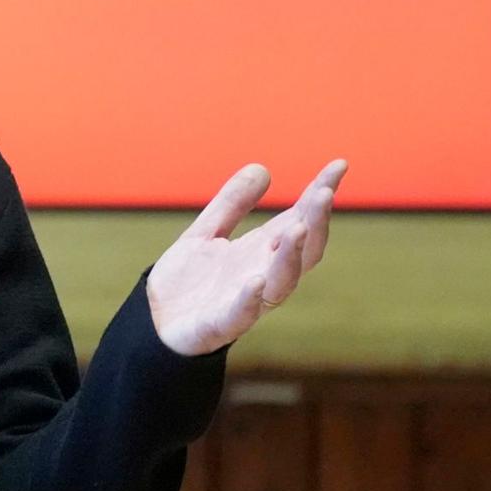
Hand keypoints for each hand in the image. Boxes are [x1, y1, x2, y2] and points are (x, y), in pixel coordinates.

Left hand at [145, 158, 347, 356]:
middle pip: (301, 250)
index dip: (319, 195)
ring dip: (292, 256)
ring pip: (281, 282)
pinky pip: (241, 314)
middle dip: (315, 222)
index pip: (300, 220)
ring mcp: (244, 301)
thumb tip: (263, 168)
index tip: (339, 165)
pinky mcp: (219, 325)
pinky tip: (255, 279)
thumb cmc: (186, 283)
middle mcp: (261, 274)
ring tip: (297, 227)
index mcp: (260, 252)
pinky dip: (250, 298)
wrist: (152, 324)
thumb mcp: (206, 233)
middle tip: (323, 193)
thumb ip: (231, 204)